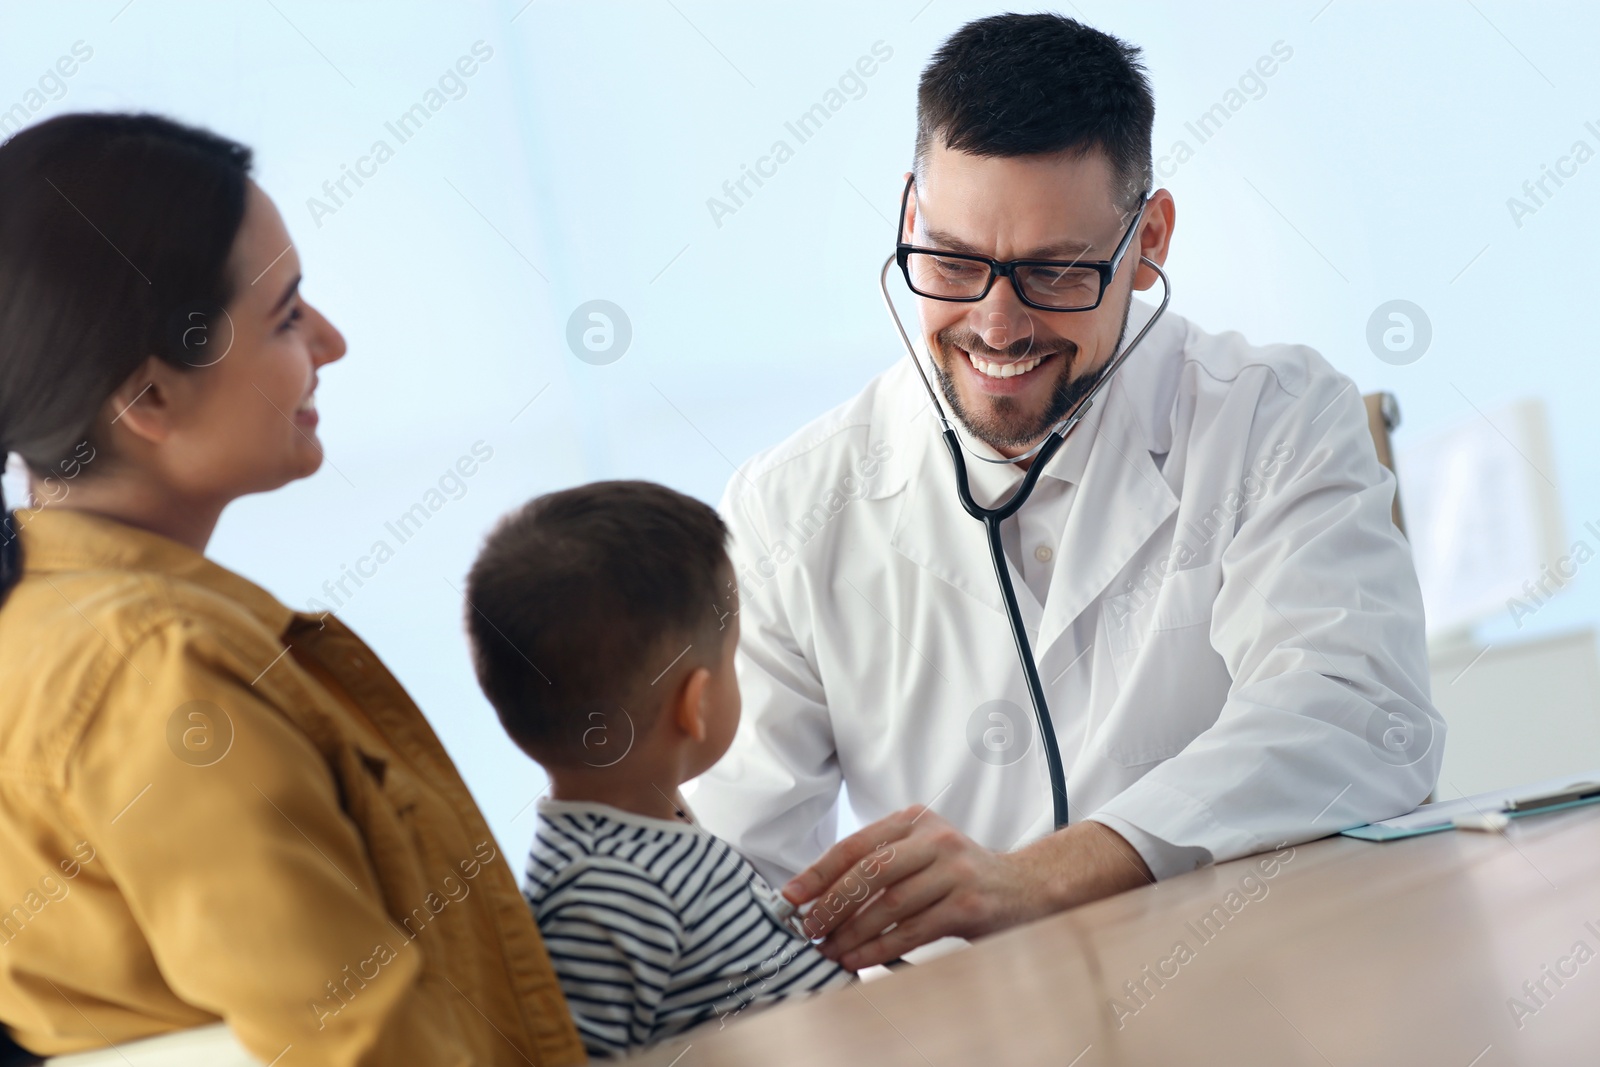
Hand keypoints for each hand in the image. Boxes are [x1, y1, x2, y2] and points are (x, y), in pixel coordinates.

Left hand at [782, 806, 1153, 970]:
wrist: (1026, 889)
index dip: (819, 871)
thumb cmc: (960, 875)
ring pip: (889, 904)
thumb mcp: (923, 853)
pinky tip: (860, 959)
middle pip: (869, 871)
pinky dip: (881, 947)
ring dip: (853, 932)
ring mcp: (955, 870)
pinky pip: (913, 929)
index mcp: (915, 821)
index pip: (856, 844)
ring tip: (829, 950)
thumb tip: (817, 893)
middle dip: (832, 904)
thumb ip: (881, 862)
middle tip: (808, 929)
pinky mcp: (968, 904)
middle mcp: (935, 839)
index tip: (791, 897)